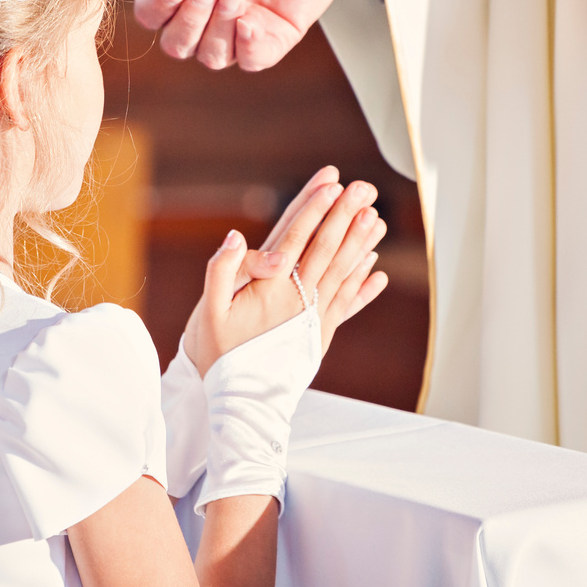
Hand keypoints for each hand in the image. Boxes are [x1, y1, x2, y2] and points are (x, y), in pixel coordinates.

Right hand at [133, 0, 367, 71]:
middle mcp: (211, 3)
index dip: (157, 8)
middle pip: (177, 43)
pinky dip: (245, 48)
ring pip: (211, 56)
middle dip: (187, 25)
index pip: (153, 10)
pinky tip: (250, 21)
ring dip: (216, 33)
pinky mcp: (278, 30)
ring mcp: (244, 18)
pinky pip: (252, 60)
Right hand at [186, 170, 388, 376]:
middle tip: (364, 189)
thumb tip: (236, 234)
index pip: (297, 239)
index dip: (316, 211)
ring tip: (378, 219)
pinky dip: (363, 286)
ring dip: (361, 245)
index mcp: (270, 288)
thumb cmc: (218, 353)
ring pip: (342, 273)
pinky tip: (377, 270)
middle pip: (326, 249)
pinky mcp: (320, 335)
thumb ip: (222, 269)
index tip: (333, 185)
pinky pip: (346, 304)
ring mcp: (313, 318)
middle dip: (346, 217)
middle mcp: (298, 300)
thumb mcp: (208, 310)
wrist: (238, 401)